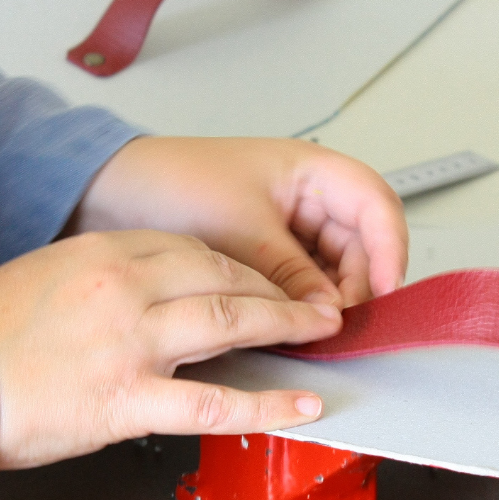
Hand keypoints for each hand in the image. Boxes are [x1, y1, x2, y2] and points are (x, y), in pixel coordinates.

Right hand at [0, 230, 342, 469]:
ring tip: (321, 334)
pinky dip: (267, 405)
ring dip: (284, 327)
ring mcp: (129, 342)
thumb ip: (98, 280)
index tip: (259, 280)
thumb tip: (146, 296)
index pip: (189, 248)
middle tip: (308, 303)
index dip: (237, 266)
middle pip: (221, 275)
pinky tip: (303, 406)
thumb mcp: (41, 279)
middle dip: (273, 289)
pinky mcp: (126, 399)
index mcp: (101, 252)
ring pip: (228, 323)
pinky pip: (214, 402)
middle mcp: (122, 287)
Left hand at [70, 137, 406, 307]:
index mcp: (309, 170)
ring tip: (317, 330)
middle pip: (362, 243)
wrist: (108, 193)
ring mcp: (287, 227)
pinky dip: (304, 304)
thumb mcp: (241, 228)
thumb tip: (330, 315)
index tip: (385, 290)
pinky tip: (293, 325)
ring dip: (332, 299)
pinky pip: (302, 281)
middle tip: (344, 324)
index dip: (390, 246)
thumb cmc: (170, 183)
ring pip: (334, 268)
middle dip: (360, 283)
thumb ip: (291, 273)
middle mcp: (305, 197)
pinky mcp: (265, 255)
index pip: (375, 203)